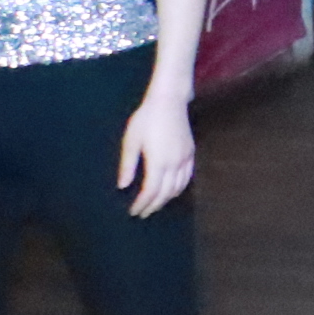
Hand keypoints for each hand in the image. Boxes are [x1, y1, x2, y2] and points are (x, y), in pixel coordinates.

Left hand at [116, 93, 198, 218]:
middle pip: (165, 193)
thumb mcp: (131, 140)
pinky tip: (171, 190)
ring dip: (167, 199)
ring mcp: (185, 159)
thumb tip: (123, 186)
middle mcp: (174, 164)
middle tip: (143, 213)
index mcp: (158, 162)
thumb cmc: (146, 119)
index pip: (151, 191)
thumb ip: (128, 165)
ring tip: (155, 204)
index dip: (142, 204)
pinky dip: (179, 188)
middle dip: (154, 205)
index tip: (134, 212)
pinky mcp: (190, 153)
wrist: (169, 101)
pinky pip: (187, 177)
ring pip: (179, 187)